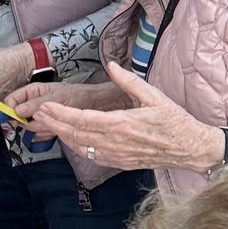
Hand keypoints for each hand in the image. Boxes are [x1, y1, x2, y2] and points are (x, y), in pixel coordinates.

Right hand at [1, 82, 118, 138]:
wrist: (96, 105)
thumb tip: (16, 110)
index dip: (10, 108)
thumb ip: (35, 104)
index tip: (12, 117)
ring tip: (51, 123)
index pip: (12, 99)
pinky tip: (54, 130)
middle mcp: (35, 103)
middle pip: (19, 115)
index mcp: (33, 92)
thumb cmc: (77, 95)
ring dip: (38, 127)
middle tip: (38, 121)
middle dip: (27, 120)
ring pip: (30, 125)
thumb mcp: (55, 98)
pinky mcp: (49, 125)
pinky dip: (46, 133)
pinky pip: (40, 132)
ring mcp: (41, 115)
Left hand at [29, 61, 222, 171]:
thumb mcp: (154, 96)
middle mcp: (115, 142)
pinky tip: (69, 138)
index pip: (82, 119)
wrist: (190, 148)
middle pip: (75, 134)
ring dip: (62, 135)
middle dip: (54, 124)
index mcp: (121, 124)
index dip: (60, 113)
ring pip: (80, 146)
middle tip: (38, 114)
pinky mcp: (119, 163)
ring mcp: (116, 155)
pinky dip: (77, 146)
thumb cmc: (174, 121)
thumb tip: (111, 65)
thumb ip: (129, 81)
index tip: (45, 106)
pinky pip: (92, 155)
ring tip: (48, 124)